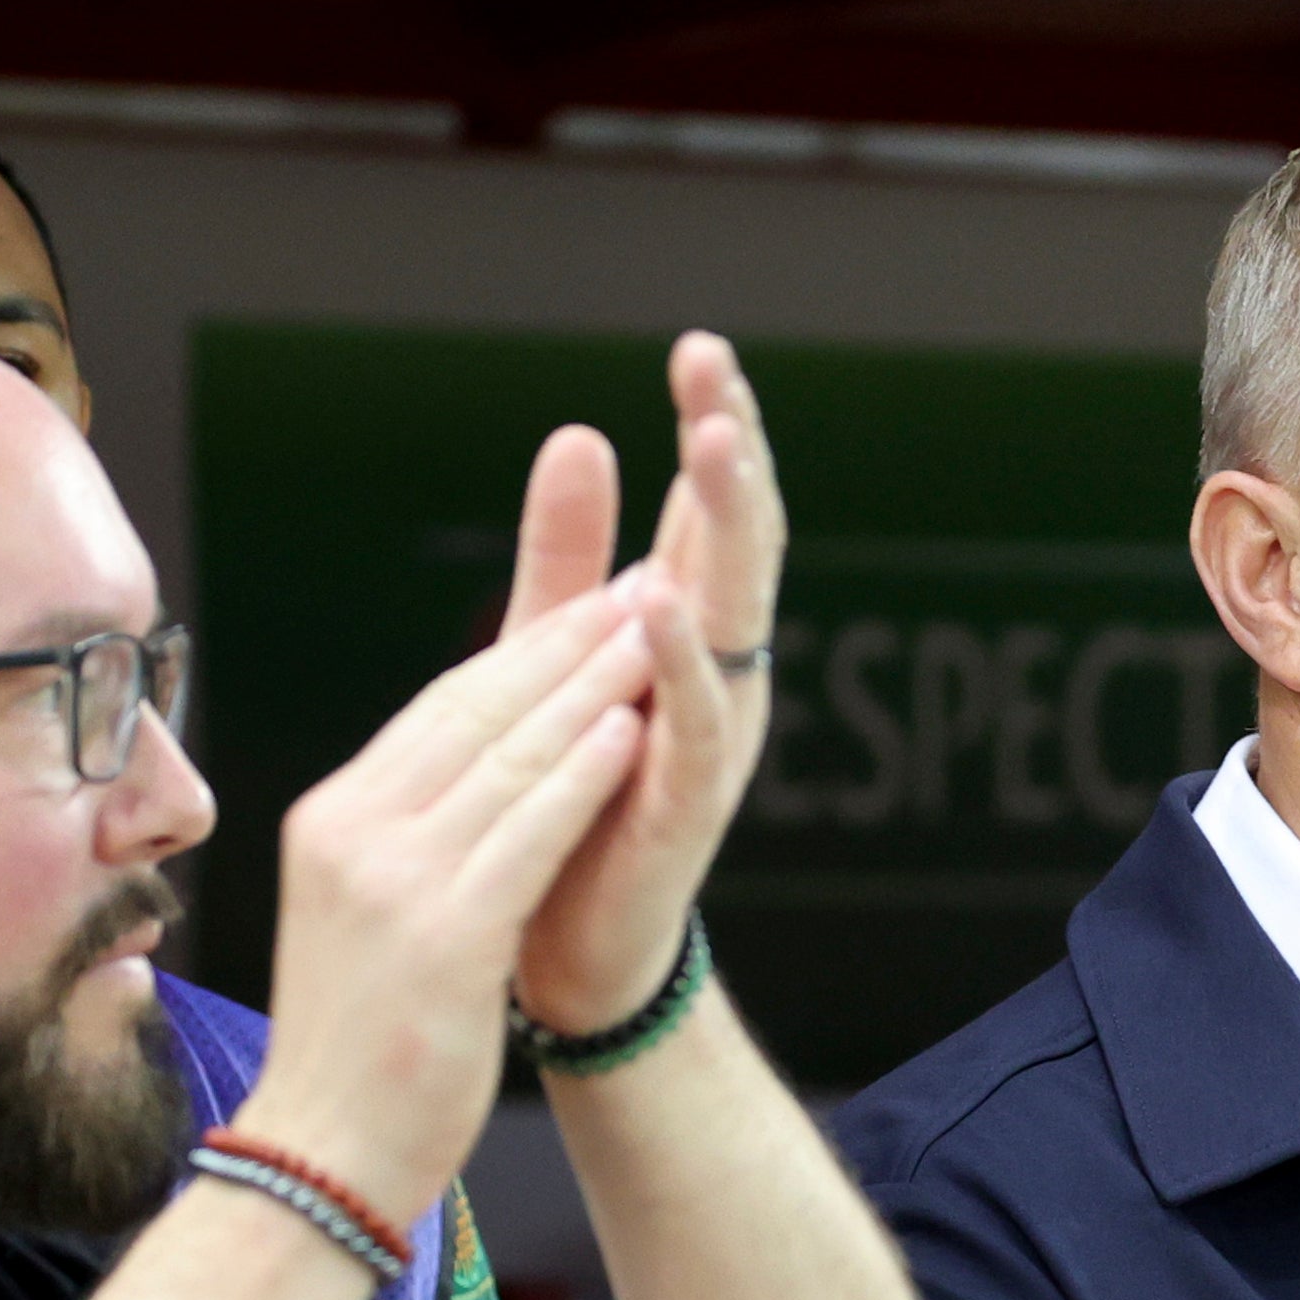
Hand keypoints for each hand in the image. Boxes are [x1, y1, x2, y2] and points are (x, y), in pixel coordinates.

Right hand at [236, 583, 656, 1227]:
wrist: (322, 1155)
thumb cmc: (365, 1047)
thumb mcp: (375, 916)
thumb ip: (415, 844)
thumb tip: (474, 783)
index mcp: (334, 818)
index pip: (443, 708)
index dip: (527, 646)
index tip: (593, 597)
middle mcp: (351, 828)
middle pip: (477, 708)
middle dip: (568, 639)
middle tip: (643, 580)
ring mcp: (391, 878)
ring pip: (508, 756)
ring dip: (590, 686)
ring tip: (656, 628)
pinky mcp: (441, 931)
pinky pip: (525, 831)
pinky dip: (582, 774)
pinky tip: (632, 730)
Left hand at [495, 333, 788, 1034]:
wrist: (570, 951)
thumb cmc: (574, 801)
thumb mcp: (559, 655)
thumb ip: (571, 556)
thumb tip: (581, 430)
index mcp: (690, 634)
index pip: (714, 512)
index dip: (715, 430)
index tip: (700, 349)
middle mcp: (718, 675)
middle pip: (739, 544)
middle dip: (732, 454)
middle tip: (715, 372)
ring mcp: (711, 739)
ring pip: (733, 617)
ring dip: (726, 530)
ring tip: (712, 445)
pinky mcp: (685, 808)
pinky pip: (692, 727)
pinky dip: (679, 664)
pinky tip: (657, 603)